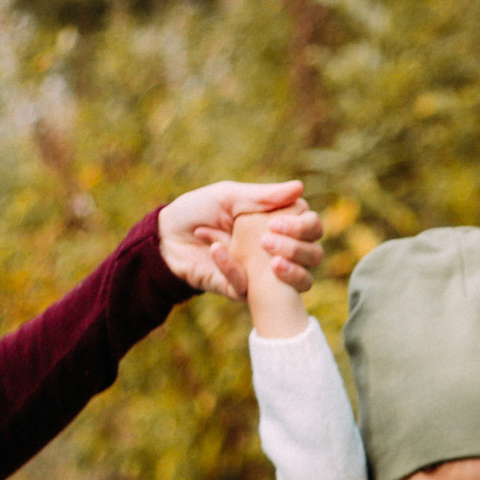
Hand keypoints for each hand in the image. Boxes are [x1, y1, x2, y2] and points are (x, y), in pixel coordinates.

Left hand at [157, 180, 325, 298]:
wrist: (165, 237)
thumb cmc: (198, 210)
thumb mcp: (229, 197)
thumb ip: (263, 196)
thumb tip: (300, 188)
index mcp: (278, 224)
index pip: (312, 228)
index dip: (304, 227)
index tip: (277, 222)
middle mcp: (278, 250)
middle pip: (313, 256)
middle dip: (298, 249)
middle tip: (268, 240)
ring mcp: (264, 274)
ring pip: (300, 281)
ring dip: (289, 270)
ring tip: (268, 258)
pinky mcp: (243, 291)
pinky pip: (248, 287)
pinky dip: (232, 268)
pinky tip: (216, 248)